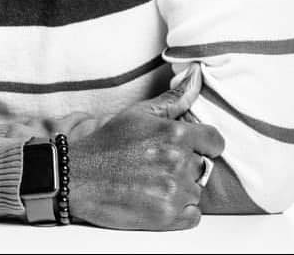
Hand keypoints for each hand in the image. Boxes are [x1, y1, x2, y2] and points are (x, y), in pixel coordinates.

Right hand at [68, 63, 224, 230]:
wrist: (78, 176)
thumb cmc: (107, 143)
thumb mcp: (138, 113)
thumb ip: (173, 98)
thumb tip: (195, 76)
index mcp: (175, 133)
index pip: (215, 141)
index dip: (203, 143)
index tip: (190, 147)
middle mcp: (178, 162)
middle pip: (202, 166)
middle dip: (186, 165)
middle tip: (158, 164)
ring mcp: (173, 191)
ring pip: (196, 190)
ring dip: (181, 188)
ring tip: (153, 182)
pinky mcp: (166, 216)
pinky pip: (193, 215)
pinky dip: (181, 210)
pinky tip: (159, 199)